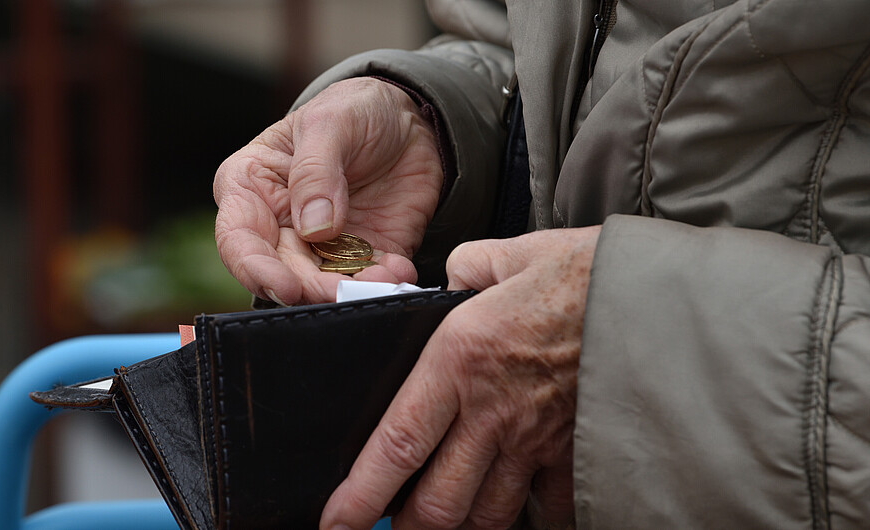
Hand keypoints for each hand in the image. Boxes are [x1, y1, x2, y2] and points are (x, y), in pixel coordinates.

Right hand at [213, 77, 442, 304]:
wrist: (408, 120)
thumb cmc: (353, 110)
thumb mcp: (330, 123)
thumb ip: (315, 170)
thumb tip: (313, 228)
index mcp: (252, 188)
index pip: (238, 239)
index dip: (256, 269)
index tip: (286, 286)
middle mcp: (280, 225)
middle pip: (282, 272)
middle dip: (311, 288)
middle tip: (342, 291)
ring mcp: (321, 246)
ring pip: (323, 284)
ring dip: (350, 291)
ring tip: (382, 280)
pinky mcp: (362, 256)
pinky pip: (368, 280)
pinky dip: (383, 283)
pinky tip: (399, 270)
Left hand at [320, 226, 601, 529]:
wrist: (664, 294)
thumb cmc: (585, 270)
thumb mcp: (508, 255)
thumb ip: (465, 270)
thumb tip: (451, 280)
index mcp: (459, 360)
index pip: (396, 445)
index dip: (360, 496)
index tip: (336, 523)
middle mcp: (492, 412)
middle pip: (437, 504)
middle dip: (408, 528)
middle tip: (392, 528)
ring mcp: (538, 441)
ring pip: (488, 516)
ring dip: (461, 527)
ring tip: (445, 522)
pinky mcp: (579, 451)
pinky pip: (551, 510)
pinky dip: (532, 519)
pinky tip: (518, 512)